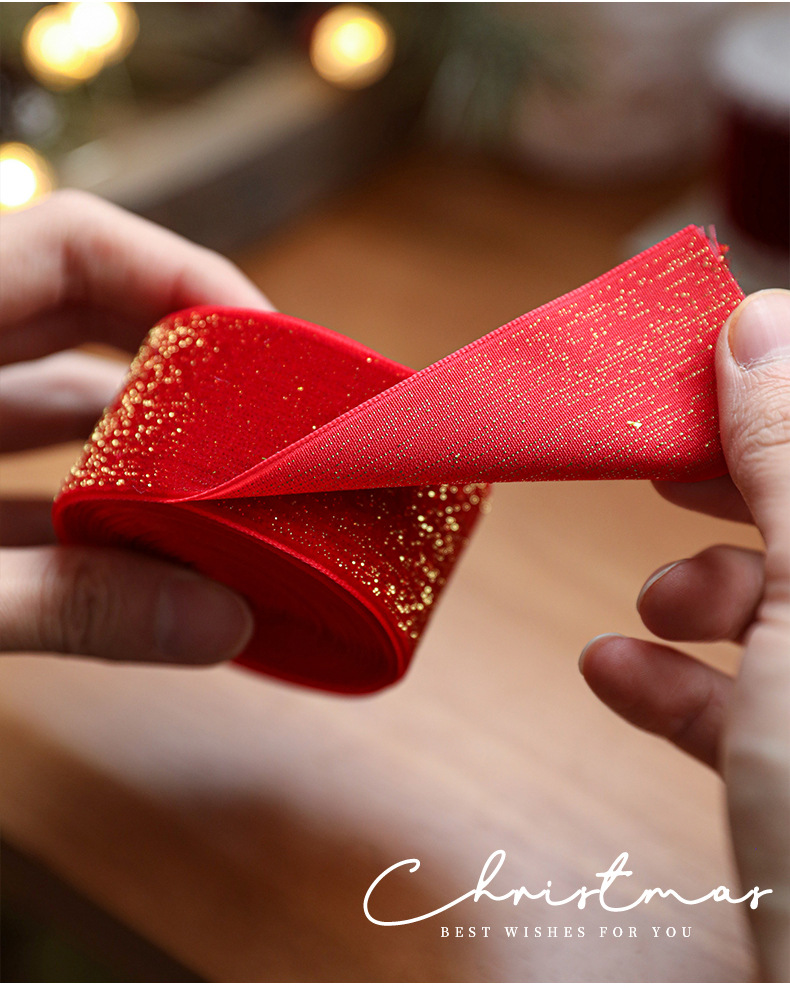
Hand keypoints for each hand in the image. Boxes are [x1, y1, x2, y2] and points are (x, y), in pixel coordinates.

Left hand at [0, 190, 267, 664]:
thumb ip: (67, 604)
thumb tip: (224, 622)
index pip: (75, 242)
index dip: (183, 277)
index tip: (268, 348)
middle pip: (84, 313)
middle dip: (184, 369)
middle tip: (271, 425)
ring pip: (54, 400)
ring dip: (143, 448)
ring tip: (227, 495)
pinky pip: (19, 466)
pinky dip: (84, 502)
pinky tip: (147, 552)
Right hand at [579, 289, 789, 979]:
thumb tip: (759, 321)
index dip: (782, 392)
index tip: (703, 366)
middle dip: (740, 490)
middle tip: (659, 465)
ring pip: (786, 606)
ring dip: (700, 592)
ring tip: (654, 606)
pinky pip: (747, 700)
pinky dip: (674, 681)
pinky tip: (613, 671)